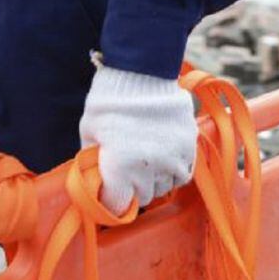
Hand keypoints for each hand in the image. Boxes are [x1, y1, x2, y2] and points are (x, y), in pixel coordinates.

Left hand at [79, 62, 197, 214]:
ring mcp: (172, 158)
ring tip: (146, 164)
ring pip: (165, 187)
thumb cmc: (107, 103)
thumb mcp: (89, 135)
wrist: (140, 73)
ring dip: (154, 181)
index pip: (118, 206)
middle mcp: (149, 168)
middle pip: (143, 197)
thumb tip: (96, 182)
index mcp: (120, 167)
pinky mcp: (189, 146)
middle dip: (132, 190)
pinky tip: (163, 159)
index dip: (111, 202)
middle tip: (126, 174)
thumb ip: (94, 163)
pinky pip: (184, 173)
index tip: (109, 195)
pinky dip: (173, 171)